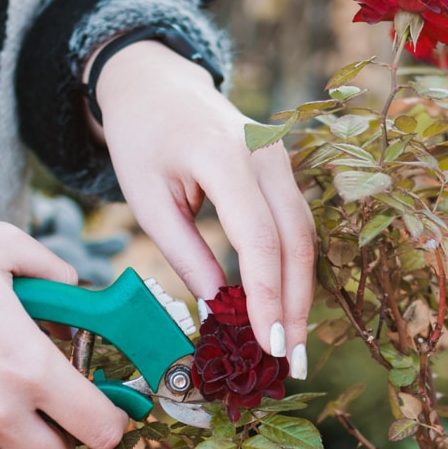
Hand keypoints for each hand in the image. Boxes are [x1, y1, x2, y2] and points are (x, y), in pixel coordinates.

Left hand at [93, 40, 315, 379]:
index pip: (259, 239)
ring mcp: (281, 158)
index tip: (267, 347)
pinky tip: (285, 308)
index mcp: (224, 156)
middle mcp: (266, 153)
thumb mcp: (148, 200)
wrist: (156, 84)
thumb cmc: (142, 140)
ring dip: (300, 294)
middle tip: (290, 364)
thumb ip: (186, 254)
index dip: (267, 298)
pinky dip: (294, 270)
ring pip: (305, 236)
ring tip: (290, 347)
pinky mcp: (283, 169)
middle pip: (296, 241)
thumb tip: (221, 309)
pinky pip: (297, 224)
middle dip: (294, 307)